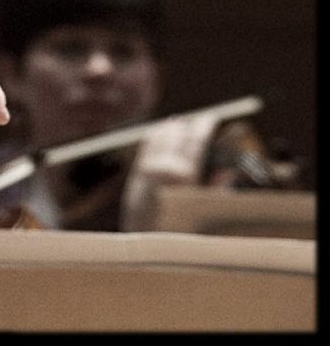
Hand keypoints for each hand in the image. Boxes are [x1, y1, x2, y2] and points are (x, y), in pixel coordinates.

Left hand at [120, 112, 219, 230]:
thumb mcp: (204, 212)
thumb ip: (215, 189)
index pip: (196, 141)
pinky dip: (154, 137)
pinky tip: (160, 134)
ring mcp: (147, 169)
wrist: (146, 245)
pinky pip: (145, 147)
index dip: (204, 126)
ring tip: (179, 123)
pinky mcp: (135, 174)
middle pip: (177, 135)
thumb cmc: (181, 232)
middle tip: (198, 120)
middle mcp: (163, 168)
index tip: (211, 118)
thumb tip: (228, 172)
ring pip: (159, 138)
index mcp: (184, 175)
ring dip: (170, 128)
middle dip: (188, 125)